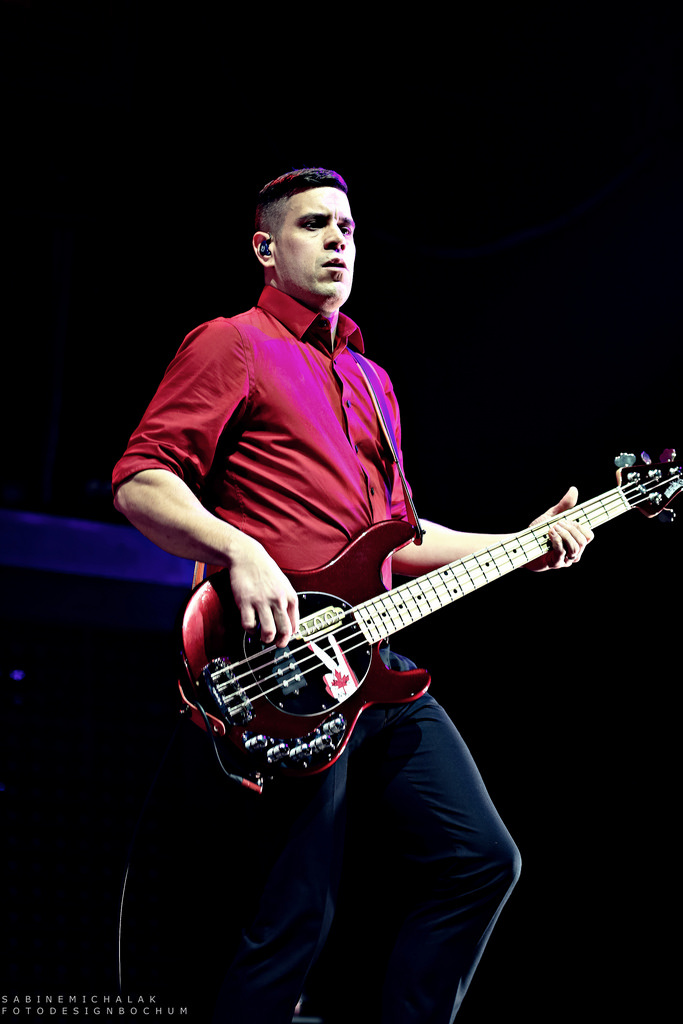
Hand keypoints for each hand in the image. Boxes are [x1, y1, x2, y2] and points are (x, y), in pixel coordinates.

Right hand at [227, 533, 298, 647]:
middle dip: (280, 642)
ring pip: (268, 632)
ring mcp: (262, 602)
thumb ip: (288, 602)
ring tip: (263, 636)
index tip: (284, 638)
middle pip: (284, 631)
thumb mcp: (284, 584)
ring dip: (266, 639)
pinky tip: (250, 626)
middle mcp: (278, 600)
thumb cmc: (265, 570)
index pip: (295, 625)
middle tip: (275, 644)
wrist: (247, 556)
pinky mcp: (246, 602)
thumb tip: (291, 624)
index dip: (289, 636)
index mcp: (290, 596)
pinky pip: (249, 625)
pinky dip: (250, 630)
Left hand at [527, 486, 593, 570]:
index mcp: (574, 541)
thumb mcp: (552, 516)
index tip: (566, 520)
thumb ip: (564, 505)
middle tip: (557, 523)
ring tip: (552, 528)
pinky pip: (562, 552)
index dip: (580, 526)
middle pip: (583, 541)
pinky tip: (549, 533)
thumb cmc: (538, 532)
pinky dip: (557, 540)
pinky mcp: (555, 563)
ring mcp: (565, 559)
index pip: (589, 535)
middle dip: (570, 530)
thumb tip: (574, 489)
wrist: (521, 543)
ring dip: (564, 535)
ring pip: (575, 548)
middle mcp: (573, 552)